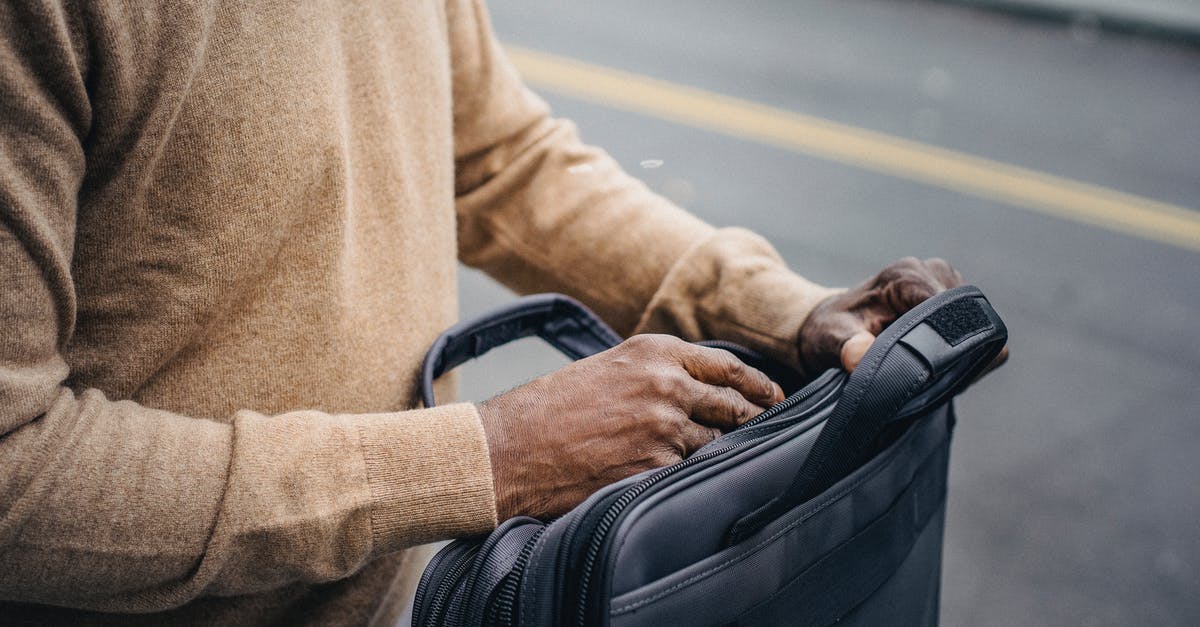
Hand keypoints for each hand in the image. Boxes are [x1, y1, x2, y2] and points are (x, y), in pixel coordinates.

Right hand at [477, 334, 783, 519]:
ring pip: (718, 444)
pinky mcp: (655, 468)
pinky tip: (692, 486)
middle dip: (755, 422)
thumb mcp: (608, 370)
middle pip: (734, 406)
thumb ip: (656, 373)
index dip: (758, 387)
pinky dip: (696, 480)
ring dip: (724, 455)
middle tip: (770, 435)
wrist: (508, 449)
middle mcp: (666, 383)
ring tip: (728, 465)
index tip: (775, 399)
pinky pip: (692, 474)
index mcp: (654, 351)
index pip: (727, 368)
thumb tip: (699, 392)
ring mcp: (664, 427)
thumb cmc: (550, 410)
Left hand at [798, 257, 1008, 373]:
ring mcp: (948, 284)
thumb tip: (860, 356)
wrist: (834, 326)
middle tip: (925, 374)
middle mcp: (932, 272)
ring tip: (926, 367)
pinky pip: (978, 330)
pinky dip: (960, 350)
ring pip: (977, 326)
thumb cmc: (832, 330)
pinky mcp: (957, 301)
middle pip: (967, 317)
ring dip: (956, 351)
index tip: (926, 371)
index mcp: (905, 276)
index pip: (946, 309)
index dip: (941, 343)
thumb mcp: (830, 339)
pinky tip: (935, 361)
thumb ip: (846, 347)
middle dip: (951, 349)